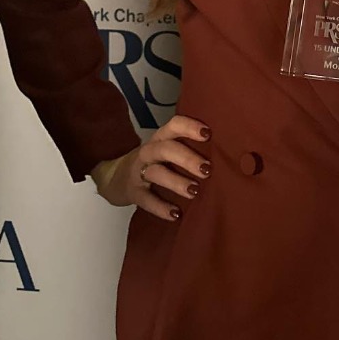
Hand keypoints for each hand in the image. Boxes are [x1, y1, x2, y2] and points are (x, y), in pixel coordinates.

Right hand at [94, 115, 210, 221]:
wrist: (114, 177)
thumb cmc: (154, 161)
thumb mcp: (166, 149)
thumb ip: (187, 147)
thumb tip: (225, 152)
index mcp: (161, 138)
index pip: (173, 125)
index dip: (189, 127)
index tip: (208, 134)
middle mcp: (149, 151)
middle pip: (166, 149)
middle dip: (187, 158)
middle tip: (207, 170)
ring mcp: (138, 172)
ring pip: (156, 173)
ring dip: (176, 181)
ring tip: (194, 191)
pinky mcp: (132, 192)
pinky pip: (146, 199)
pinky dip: (160, 207)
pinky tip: (175, 214)